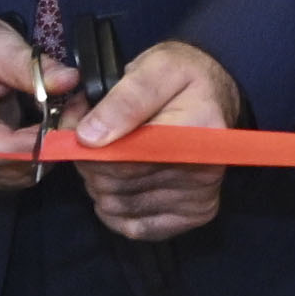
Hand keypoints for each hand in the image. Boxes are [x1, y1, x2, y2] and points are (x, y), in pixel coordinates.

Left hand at [63, 40, 246, 241]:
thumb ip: (124, 99)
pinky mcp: (197, 213)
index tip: (77, 132)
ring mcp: (201, 195)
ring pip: (120, 207)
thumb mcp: (155, 67)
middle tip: (90, 142)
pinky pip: (138, 228)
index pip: (124, 160)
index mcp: (197, 129)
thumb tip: (89, 137)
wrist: (217, 94)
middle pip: (118, 186)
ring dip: (100, 186)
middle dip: (91, 165)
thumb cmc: (183, 78)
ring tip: (107, 158)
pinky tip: (119, 188)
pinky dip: (117, 213)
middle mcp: (204, 169)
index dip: (88, 151)